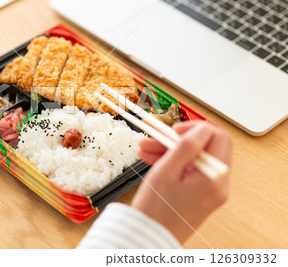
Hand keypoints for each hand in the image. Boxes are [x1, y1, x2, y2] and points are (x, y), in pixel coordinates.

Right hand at [131, 121, 231, 243]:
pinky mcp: (202, 194)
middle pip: (205, 147)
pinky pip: (190, 170)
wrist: (150, 237)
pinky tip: (152, 159)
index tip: (174, 131)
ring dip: (171, 150)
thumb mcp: (167, 171)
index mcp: (214, 178)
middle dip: (179, 139)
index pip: (217, 137)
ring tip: (146, 148)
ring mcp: (211, 190)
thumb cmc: (156, 210)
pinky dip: (173, 162)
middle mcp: (218, 184)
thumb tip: (200, 128)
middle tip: (157, 138)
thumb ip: (186, 146)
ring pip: (195, 157)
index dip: (194, 128)